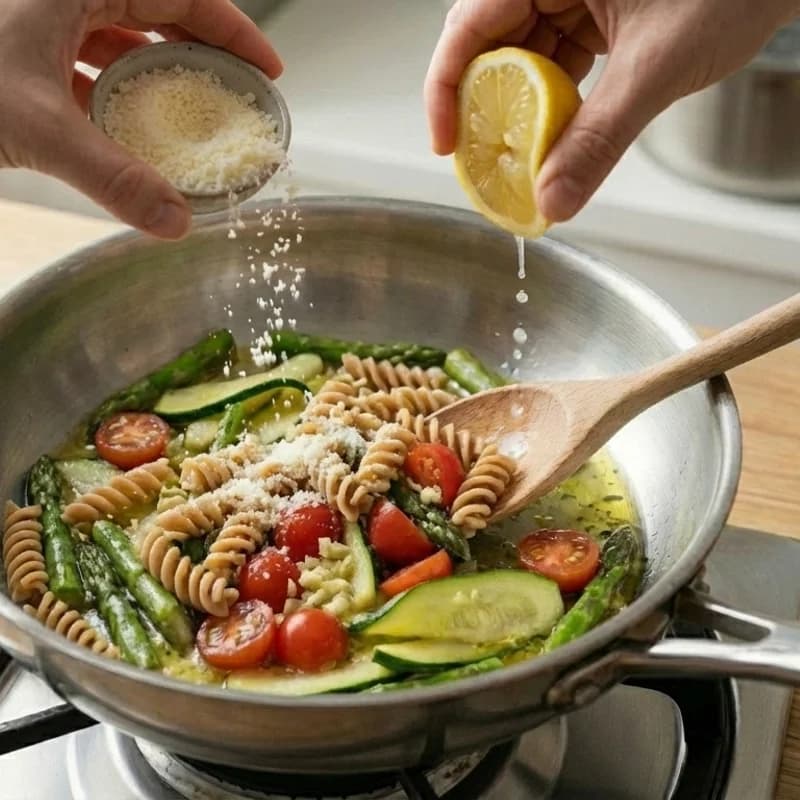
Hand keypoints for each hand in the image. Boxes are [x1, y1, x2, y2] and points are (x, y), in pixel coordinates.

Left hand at [0, 0, 281, 238]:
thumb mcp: (38, 127)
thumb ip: (113, 177)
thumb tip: (176, 224)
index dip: (232, 29)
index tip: (268, 68)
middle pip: (157, 12)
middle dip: (203, 53)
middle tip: (239, 92)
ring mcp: (41, 18)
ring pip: (122, 38)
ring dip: (161, 75)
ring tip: (195, 114)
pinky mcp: (24, 49)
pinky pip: (89, 64)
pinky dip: (118, 94)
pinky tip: (131, 128)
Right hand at [425, 0, 799, 222]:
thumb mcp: (656, 67)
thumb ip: (599, 139)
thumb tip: (553, 199)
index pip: (468, 24)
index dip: (446, 87)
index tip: (447, 144)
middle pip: (489, 42)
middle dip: (486, 105)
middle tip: (484, 159)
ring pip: (522, 54)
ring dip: (522, 109)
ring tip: (524, 156)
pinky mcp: (596, 7)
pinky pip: (556, 57)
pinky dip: (554, 99)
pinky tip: (558, 132)